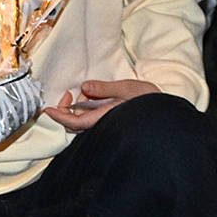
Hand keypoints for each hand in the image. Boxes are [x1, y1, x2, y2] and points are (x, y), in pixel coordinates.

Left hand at [45, 77, 160, 130]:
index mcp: (106, 120)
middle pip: (76, 125)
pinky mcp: (112, 128)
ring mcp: (108, 129)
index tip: (48, 109)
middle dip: (67, 110)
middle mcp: (104, 128)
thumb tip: (85, 87)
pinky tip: (94, 102)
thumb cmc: (151, 104)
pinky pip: (92, 123)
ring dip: (78, 110)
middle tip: (68, 95)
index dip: (59, 116)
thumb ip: (105, 88)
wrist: (169, 119)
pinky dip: (87, 112)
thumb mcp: (127, 89)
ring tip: (84, 96)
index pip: (75, 123)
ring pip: (84, 124)